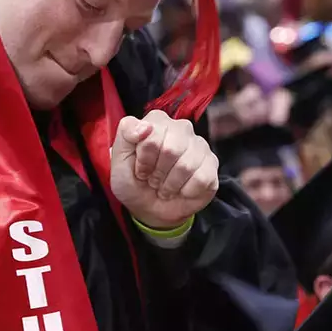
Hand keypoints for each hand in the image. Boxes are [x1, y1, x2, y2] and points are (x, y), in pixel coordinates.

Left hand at [110, 111, 219, 228]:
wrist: (150, 209)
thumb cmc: (134, 181)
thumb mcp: (119, 159)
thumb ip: (125, 134)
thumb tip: (145, 126)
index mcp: (157, 121)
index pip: (152, 133)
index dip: (144, 158)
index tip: (140, 169)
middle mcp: (181, 128)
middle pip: (171, 149)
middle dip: (157, 172)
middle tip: (153, 179)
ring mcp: (200, 145)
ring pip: (186, 165)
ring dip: (170, 184)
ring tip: (165, 186)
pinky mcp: (212, 165)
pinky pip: (201, 178)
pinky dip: (186, 191)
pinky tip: (181, 190)